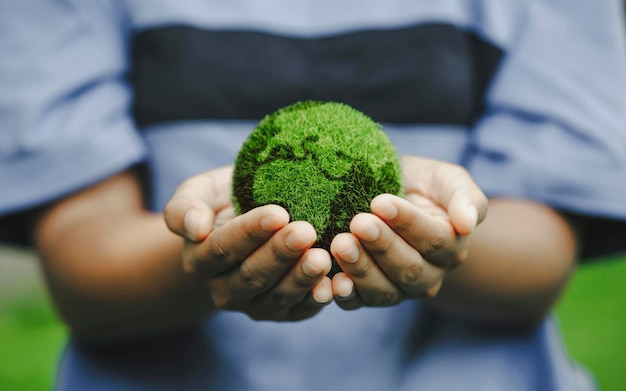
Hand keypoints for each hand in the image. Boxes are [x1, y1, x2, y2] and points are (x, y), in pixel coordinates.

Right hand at [164, 166, 332, 320]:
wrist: (248, 217)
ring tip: (322, 258)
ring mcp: (255, 304)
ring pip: (277, 296)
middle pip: (252, 275)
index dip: (250, 232)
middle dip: (280, 254)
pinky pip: (299, 310)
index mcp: (201, 259)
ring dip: (301, 278)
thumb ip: (184, 208)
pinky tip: (333, 286)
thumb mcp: (198, 193)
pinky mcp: (284, 312)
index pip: (224, 247)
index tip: (277, 213)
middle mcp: (224, 289)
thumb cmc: (225, 198)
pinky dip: (316, 300)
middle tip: (305, 232)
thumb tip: (194, 228)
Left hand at [330, 156, 487, 309]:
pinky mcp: (367, 296)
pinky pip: (358, 303)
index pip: (433, 239)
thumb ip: (467, 199)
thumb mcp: (447, 180)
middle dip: (382, 246)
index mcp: (450, 248)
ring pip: (384, 290)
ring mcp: (398, 290)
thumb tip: (468, 225)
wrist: (388, 195)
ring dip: (361, 270)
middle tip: (358, 223)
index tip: (380, 202)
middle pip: (408, 269)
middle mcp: (428, 276)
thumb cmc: (420, 184)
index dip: (407, 222)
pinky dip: (345, 295)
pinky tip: (332, 281)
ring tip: (340, 244)